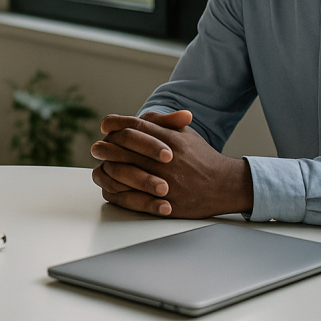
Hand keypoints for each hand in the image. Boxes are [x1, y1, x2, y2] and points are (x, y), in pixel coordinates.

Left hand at [90, 110, 252, 218]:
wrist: (224, 185)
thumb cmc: (201, 157)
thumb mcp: (185, 134)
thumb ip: (162, 123)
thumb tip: (137, 118)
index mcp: (170, 140)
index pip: (136, 127)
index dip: (117, 124)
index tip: (105, 125)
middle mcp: (166, 159)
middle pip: (126, 148)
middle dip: (106, 146)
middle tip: (96, 147)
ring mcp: (164, 182)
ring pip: (125, 173)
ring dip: (109, 168)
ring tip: (101, 165)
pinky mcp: (165, 202)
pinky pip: (133, 198)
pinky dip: (119, 192)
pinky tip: (112, 187)